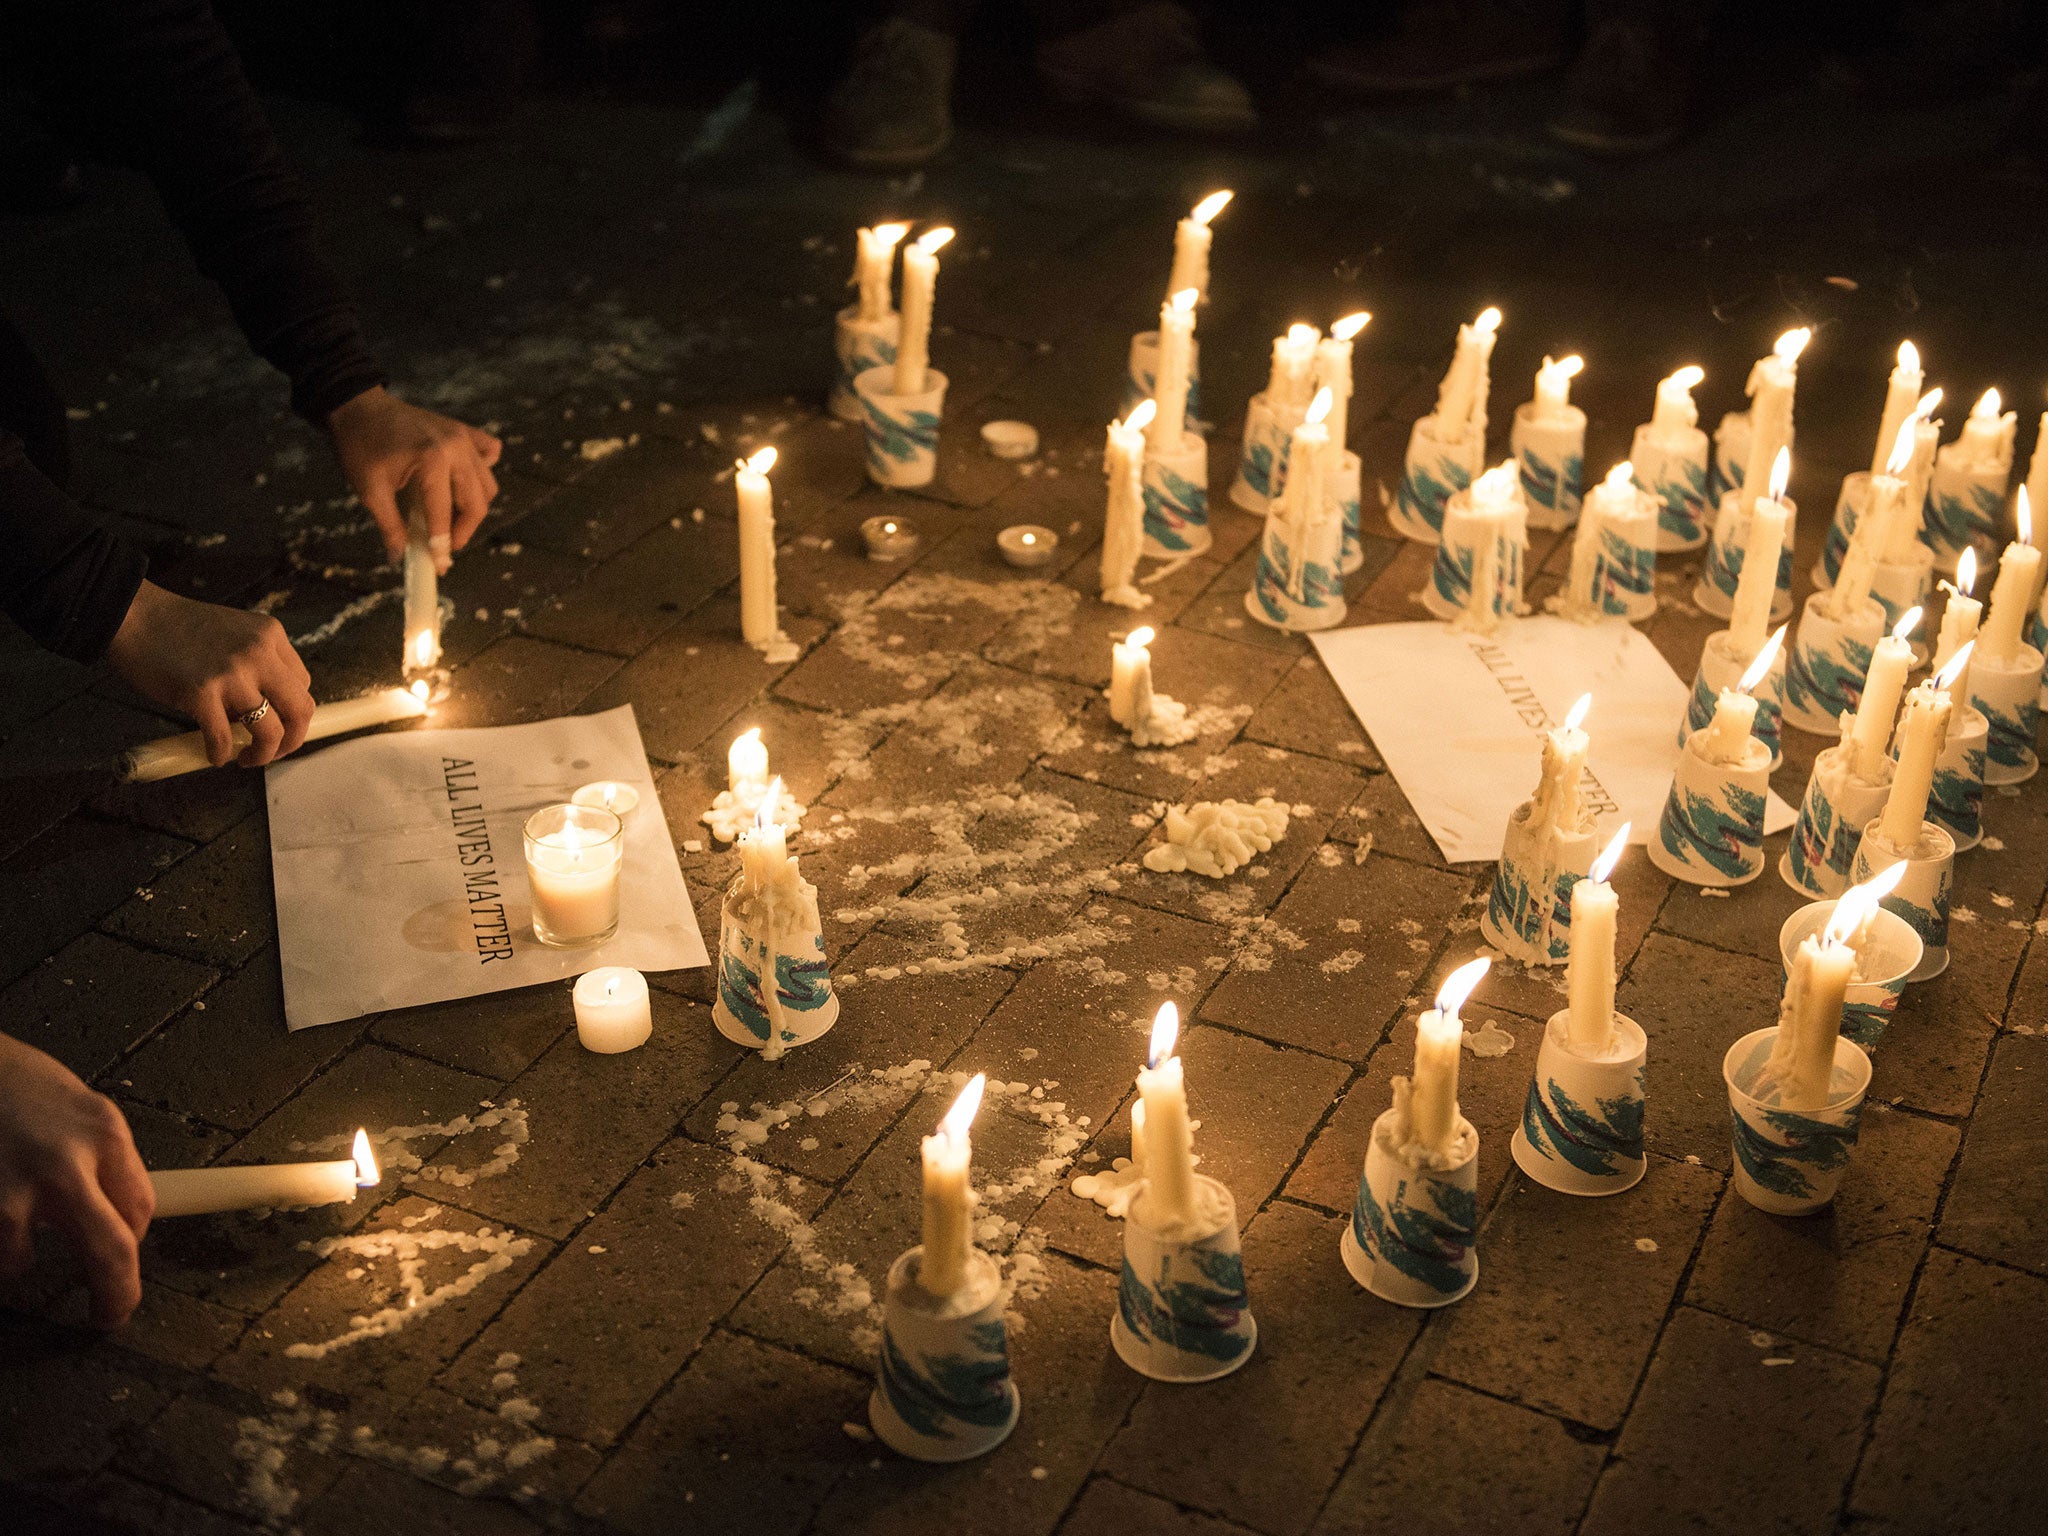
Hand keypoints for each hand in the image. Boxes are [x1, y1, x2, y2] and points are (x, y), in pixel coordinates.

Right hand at [0, 1035, 153, 1328]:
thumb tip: (117, 1210)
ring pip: (21, 1262)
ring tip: (6, 1221)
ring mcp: (9, 1191)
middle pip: (109, 1252)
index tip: (126, 1256)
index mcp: (103, 1134)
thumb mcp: (78, 1108)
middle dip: (114, 1295)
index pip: (140, 1210)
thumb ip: (100, 1160)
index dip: (132, 1240)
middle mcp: (64, 1164)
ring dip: (12, 1257)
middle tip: (109, 1315)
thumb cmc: (13, 1084)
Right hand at [105, 581, 313, 767]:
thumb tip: (265, 710)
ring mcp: (232, 674)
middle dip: (293, 740)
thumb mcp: (235, 633)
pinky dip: (221, 754)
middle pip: (300, 710)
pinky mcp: (201, 693)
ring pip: (271, 731)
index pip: (303, 685)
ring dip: (263, 755)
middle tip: (275, 752)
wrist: (134, 615)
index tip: (279, 723)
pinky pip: (223, 738)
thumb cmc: (178, 627)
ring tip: (247, 758)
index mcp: (271, 636)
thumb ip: (256, 663)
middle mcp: (259, 653)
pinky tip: (215, 756)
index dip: (293, 711)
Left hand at [327, 385, 502, 568]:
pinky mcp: (464, 431)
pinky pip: (489, 452)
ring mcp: (464, 437)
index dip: (443, 543)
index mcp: (432, 461)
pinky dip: (483, 470)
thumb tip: (399, 557)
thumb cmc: (361, 446)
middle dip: (464, 530)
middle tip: (447, 544)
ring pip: (487, 484)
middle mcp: (456, 449)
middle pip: (477, 502)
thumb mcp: (369, 489)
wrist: (359, 406)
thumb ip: (390, 524)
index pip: (444, 514)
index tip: (441, 564)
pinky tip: (464, 481)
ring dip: (474, 507)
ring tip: (452, 520)